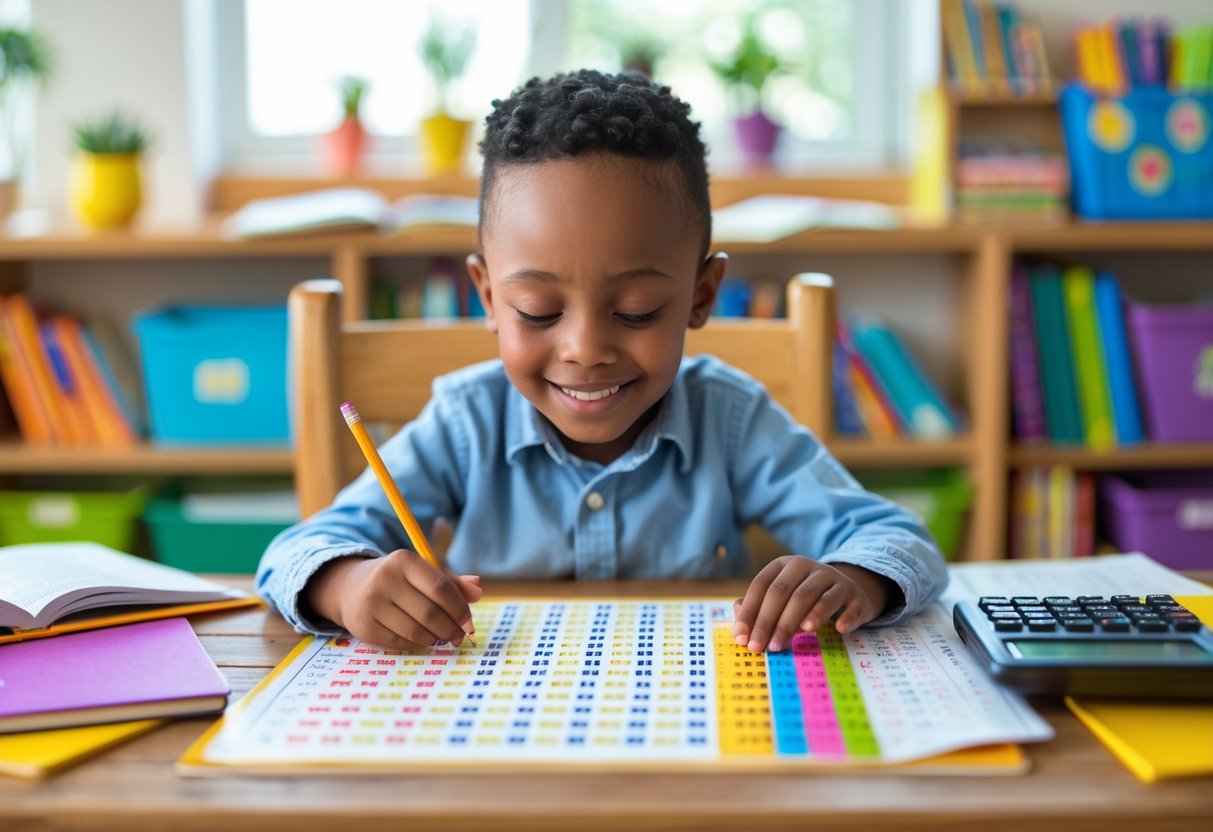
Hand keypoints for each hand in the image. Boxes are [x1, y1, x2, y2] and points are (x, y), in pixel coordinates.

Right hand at [305, 550, 482, 649]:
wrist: (352, 588)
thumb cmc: (398, 580)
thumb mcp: (422, 573)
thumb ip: (452, 581)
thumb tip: (479, 590)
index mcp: (403, 560)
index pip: (440, 587)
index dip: (459, 608)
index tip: (469, 622)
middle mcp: (384, 580)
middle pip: (430, 613)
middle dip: (451, 628)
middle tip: (459, 636)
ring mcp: (371, 605)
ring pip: (417, 632)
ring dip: (436, 638)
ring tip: (442, 636)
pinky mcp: (364, 628)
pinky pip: (401, 643)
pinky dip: (419, 644)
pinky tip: (423, 639)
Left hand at [732, 557, 891, 652]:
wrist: (847, 590)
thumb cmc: (805, 598)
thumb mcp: (781, 597)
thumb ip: (758, 608)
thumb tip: (738, 621)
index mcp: (783, 565)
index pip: (761, 586)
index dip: (749, 612)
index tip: (742, 638)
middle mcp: (806, 566)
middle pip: (784, 592)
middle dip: (770, 622)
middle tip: (764, 648)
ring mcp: (832, 577)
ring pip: (812, 595)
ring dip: (799, 619)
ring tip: (790, 639)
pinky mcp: (853, 592)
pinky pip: (847, 604)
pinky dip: (843, 616)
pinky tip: (838, 629)